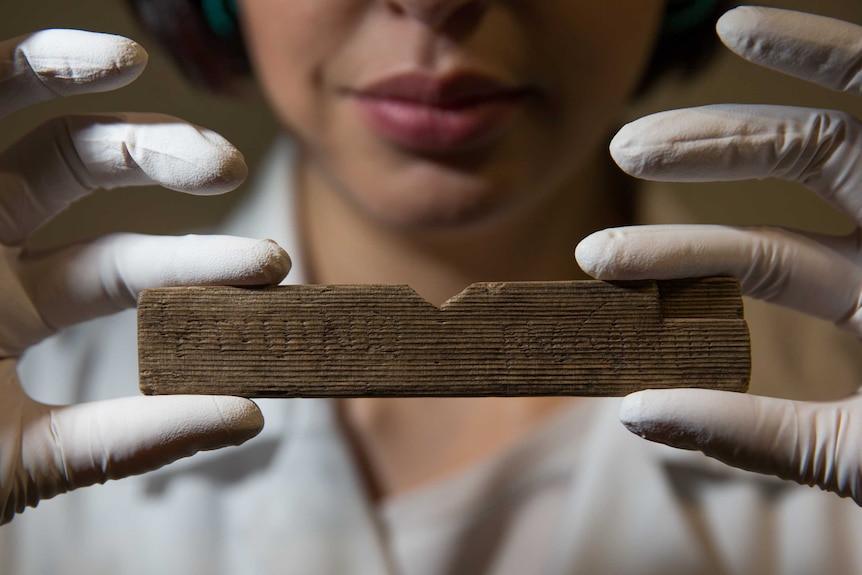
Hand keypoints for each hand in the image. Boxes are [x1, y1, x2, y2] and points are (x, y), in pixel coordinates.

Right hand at [0, 29, 290, 522]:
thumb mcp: (28, 457)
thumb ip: (133, 439)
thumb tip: (251, 418)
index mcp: (21, 306)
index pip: (131, 268)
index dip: (204, 260)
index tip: (273, 265)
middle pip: (93, 181)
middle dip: (169, 162)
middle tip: (230, 169)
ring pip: (41, 132)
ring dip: (104, 104)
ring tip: (159, 91)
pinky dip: (32, 67)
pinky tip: (108, 59)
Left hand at [576, 7, 861, 501]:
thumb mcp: (855, 452)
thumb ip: (751, 435)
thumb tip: (630, 414)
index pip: (762, 257)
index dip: (676, 255)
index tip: (596, 263)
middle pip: (797, 162)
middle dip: (707, 146)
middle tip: (619, 151)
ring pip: (838, 125)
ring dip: (744, 108)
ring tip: (658, 108)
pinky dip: (825, 50)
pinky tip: (742, 19)